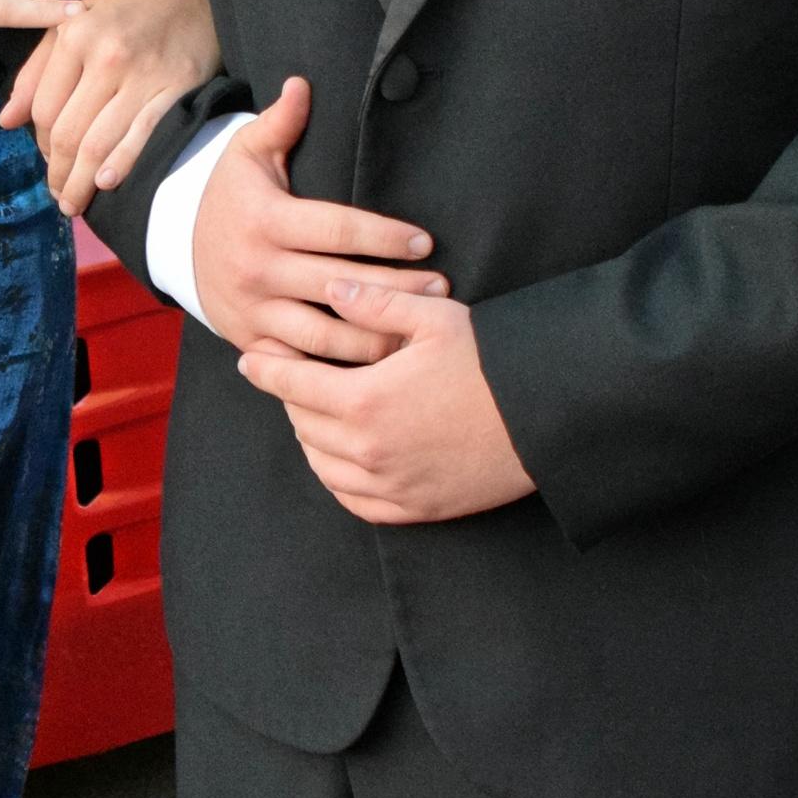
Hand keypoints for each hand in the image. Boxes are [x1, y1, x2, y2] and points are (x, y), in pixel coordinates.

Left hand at [1, 0, 219, 210]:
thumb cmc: (129, 2)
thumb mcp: (74, 22)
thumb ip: (37, 71)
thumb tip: (6, 121)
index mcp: (75, 36)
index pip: (45, 108)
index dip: (40, 143)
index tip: (47, 161)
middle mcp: (106, 55)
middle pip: (69, 132)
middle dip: (59, 173)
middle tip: (59, 196)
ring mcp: (143, 73)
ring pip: (100, 141)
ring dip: (83, 180)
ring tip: (76, 201)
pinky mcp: (178, 85)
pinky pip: (144, 133)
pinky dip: (122, 163)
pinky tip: (107, 182)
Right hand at [190, 76, 449, 365]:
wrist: (177, 246)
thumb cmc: (231, 196)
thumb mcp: (247, 154)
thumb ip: (280, 123)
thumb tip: (303, 84)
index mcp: (265, 221)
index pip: (336, 231)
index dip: (384, 237)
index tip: (425, 242)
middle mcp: (259, 269)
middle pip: (341, 285)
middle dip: (396, 289)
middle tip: (443, 289)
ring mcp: (255, 311)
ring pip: (325, 335)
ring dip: (375, 337)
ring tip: (417, 332)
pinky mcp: (253, 342)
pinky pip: (301, 363)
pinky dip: (338, 371)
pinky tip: (377, 367)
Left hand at [239, 284, 533, 524]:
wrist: (548, 418)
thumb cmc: (493, 361)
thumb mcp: (435, 317)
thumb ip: (375, 302)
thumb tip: (330, 290)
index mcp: (363, 400)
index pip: (291, 384)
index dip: (265, 368)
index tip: (249, 358)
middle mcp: (367, 450)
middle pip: (303, 424)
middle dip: (290, 397)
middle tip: (291, 376)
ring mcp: (389, 484)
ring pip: (322, 465)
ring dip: (310, 438)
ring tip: (314, 414)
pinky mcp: (414, 508)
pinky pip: (354, 501)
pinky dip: (338, 479)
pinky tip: (341, 460)